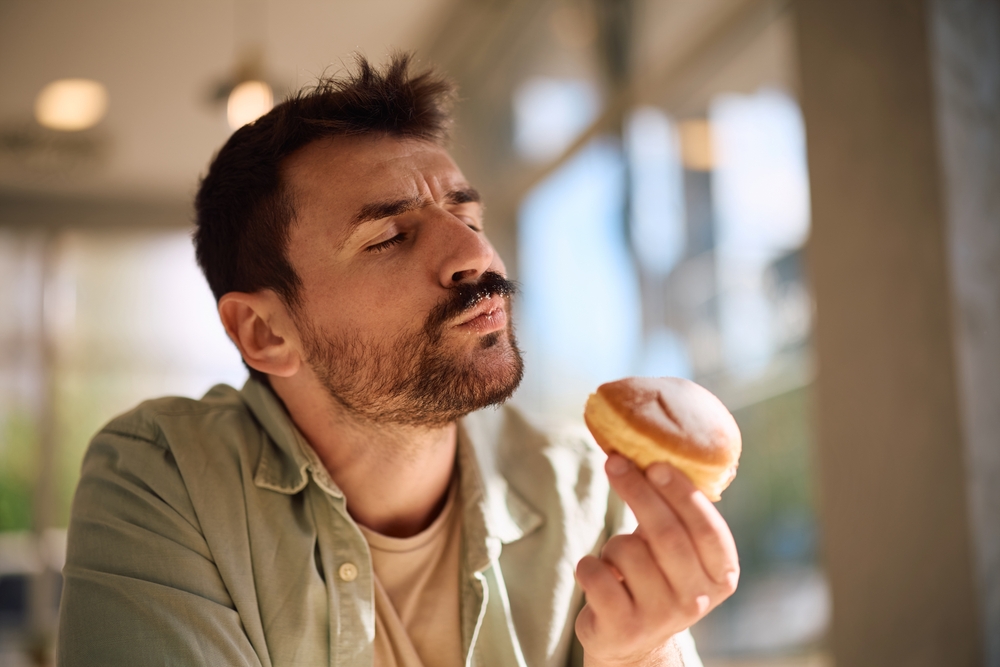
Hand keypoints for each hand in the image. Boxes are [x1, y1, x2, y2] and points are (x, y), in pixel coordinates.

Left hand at [575, 454, 738, 666]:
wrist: (633, 641)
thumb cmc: (657, 577)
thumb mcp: (681, 551)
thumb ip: (678, 513)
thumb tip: (650, 449)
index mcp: (722, 575)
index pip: (707, 528)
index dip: (682, 494)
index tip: (656, 464)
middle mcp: (697, 599)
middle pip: (666, 534)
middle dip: (637, 491)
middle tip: (615, 462)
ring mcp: (661, 617)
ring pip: (627, 551)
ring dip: (612, 543)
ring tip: (617, 559)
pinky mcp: (623, 628)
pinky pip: (596, 575)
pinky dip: (589, 564)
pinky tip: (599, 575)